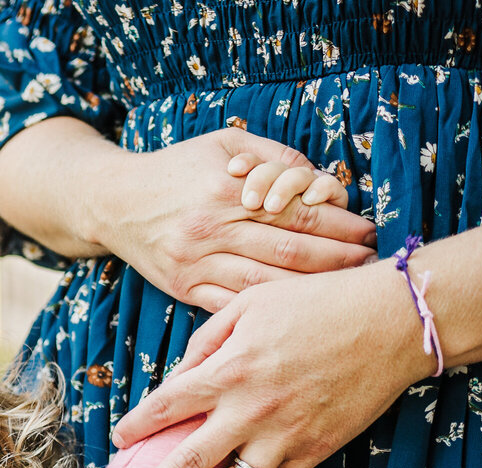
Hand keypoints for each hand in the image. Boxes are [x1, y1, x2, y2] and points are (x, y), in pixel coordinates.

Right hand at [98, 129, 375, 311]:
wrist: (113, 202)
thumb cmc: (175, 169)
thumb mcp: (222, 144)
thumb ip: (272, 157)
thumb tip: (320, 180)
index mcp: (227, 190)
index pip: (297, 210)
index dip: (340, 223)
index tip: (368, 230)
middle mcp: (211, 228)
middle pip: (290, 249)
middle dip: (337, 258)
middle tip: (369, 263)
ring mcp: (195, 262)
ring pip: (264, 282)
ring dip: (309, 288)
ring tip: (341, 289)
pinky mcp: (183, 287)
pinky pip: (231, 304)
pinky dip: (266, 308)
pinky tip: (294, 309)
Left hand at [106, 259, 432, 467]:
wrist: (392, 322)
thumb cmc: (317, 303)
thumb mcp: (249, 303)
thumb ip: (205, 341)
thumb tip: (178, 376)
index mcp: (227, 370)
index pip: (165, 407)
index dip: (136, 427)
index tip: (117, 444)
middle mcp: (248, 410)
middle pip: (186, 465)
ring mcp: (282, 436)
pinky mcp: (313, 451)